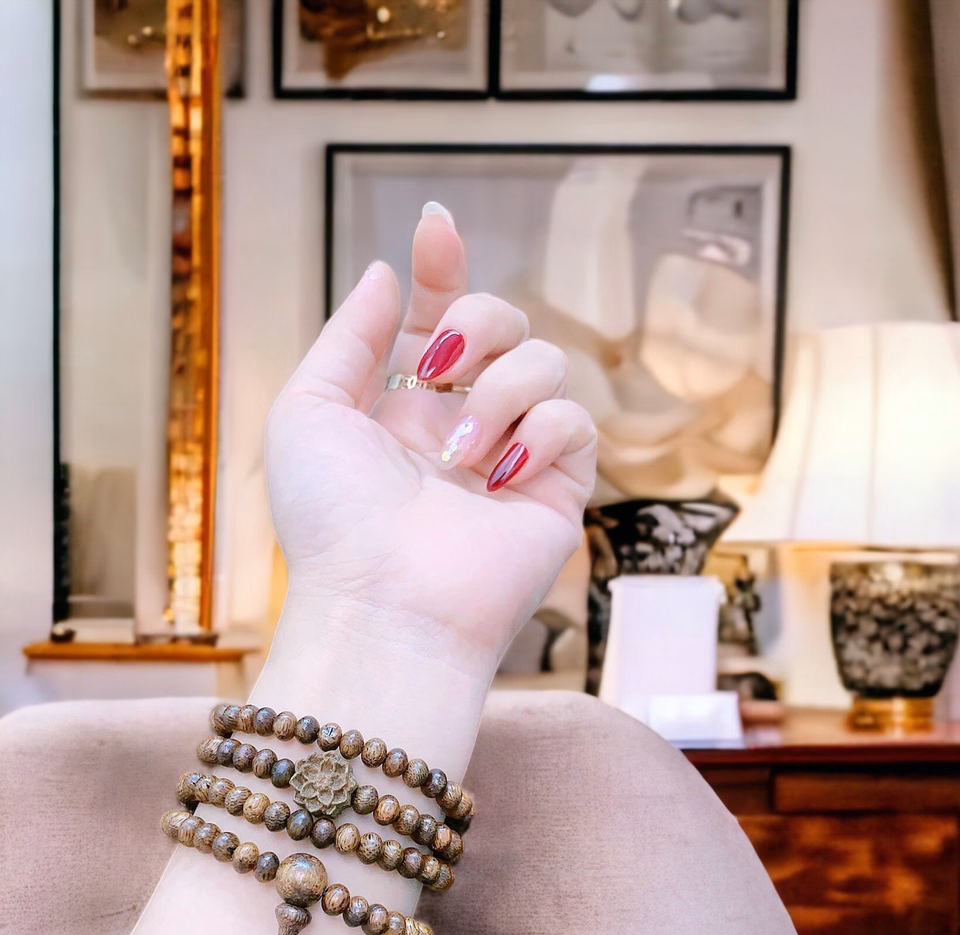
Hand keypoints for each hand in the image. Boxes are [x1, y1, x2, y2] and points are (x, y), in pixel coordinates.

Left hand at [265, 208, 596, 672]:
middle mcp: (464, 423)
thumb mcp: (309, 411)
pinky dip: (539, 434)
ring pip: (546, 362)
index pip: (439, 318)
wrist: (383, 605)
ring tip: (459, 455)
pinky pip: (574, 421)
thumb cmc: (332, 521)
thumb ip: (351, 336)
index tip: (434, 227)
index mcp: (405, 406)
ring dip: (499, 393)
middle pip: (505, 320)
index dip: (442, 268)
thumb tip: (388, 274)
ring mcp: (515, 456)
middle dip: (479, 318)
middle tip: (444, 364)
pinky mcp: (559, 489)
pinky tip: (500, 476)